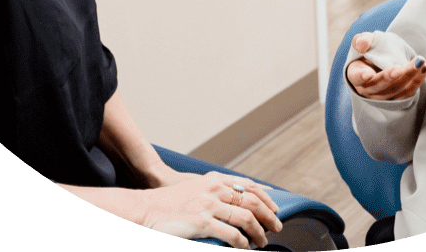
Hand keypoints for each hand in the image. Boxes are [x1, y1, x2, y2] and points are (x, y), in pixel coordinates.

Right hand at [139, 172, 282, 248]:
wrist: (148, 209)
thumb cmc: (171, 202)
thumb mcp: (197, 188)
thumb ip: (216, 191)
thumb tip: (235, 199)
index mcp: (215, 179)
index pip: (249, 186)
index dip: (266, 197)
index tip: (275, 207)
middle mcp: (215, 189)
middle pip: (252, 202)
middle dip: (269, 216)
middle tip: (277, 227)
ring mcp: (209, 205)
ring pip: (245, 218)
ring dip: (258, 232)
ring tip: (262, 242)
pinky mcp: (202, 222)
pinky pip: (231, 235)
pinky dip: (242, 243)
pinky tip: (244, 248)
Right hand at [346, 32, 425, 100]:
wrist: (381, 61)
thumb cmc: (370, 51)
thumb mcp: (364, 43)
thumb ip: (362, 41)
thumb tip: (362, 44)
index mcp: (356, 75)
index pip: (356, 77)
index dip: (361, 76)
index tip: (368, 74)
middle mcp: (368, 90)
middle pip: (380, 85)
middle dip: (392, 76)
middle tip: (402, 66)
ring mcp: (383, 97)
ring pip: (396, 90)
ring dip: (410, 76)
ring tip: (420, 62)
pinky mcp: (397, 98)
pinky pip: (408, 92)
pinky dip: (417, 81)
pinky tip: (424, 68)